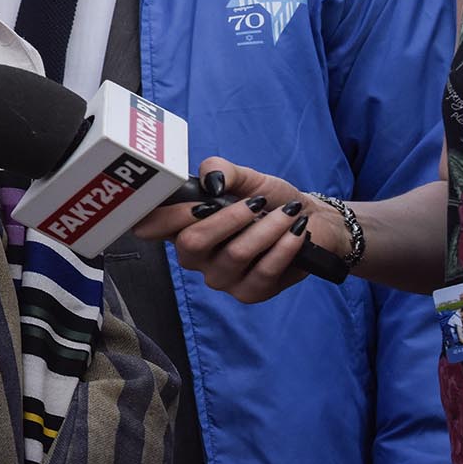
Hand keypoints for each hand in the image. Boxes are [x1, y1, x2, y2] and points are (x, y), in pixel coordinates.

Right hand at [133, 157, 340, 302]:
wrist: (310, 221)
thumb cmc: (270, 200)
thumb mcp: (245, 178)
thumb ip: (221, 170)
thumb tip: (210, 180)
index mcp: (183, 226)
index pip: (152, 227)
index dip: (166, 217)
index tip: (199, 202)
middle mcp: (195, 257)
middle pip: (192, 242)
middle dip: (228, 218)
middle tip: (256, 203)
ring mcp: (221, 278)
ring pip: (235, 254)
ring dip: (267, 228)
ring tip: (289, 213)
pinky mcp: (249, 293)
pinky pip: (263, 271)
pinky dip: (284, 246)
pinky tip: (296, 232)